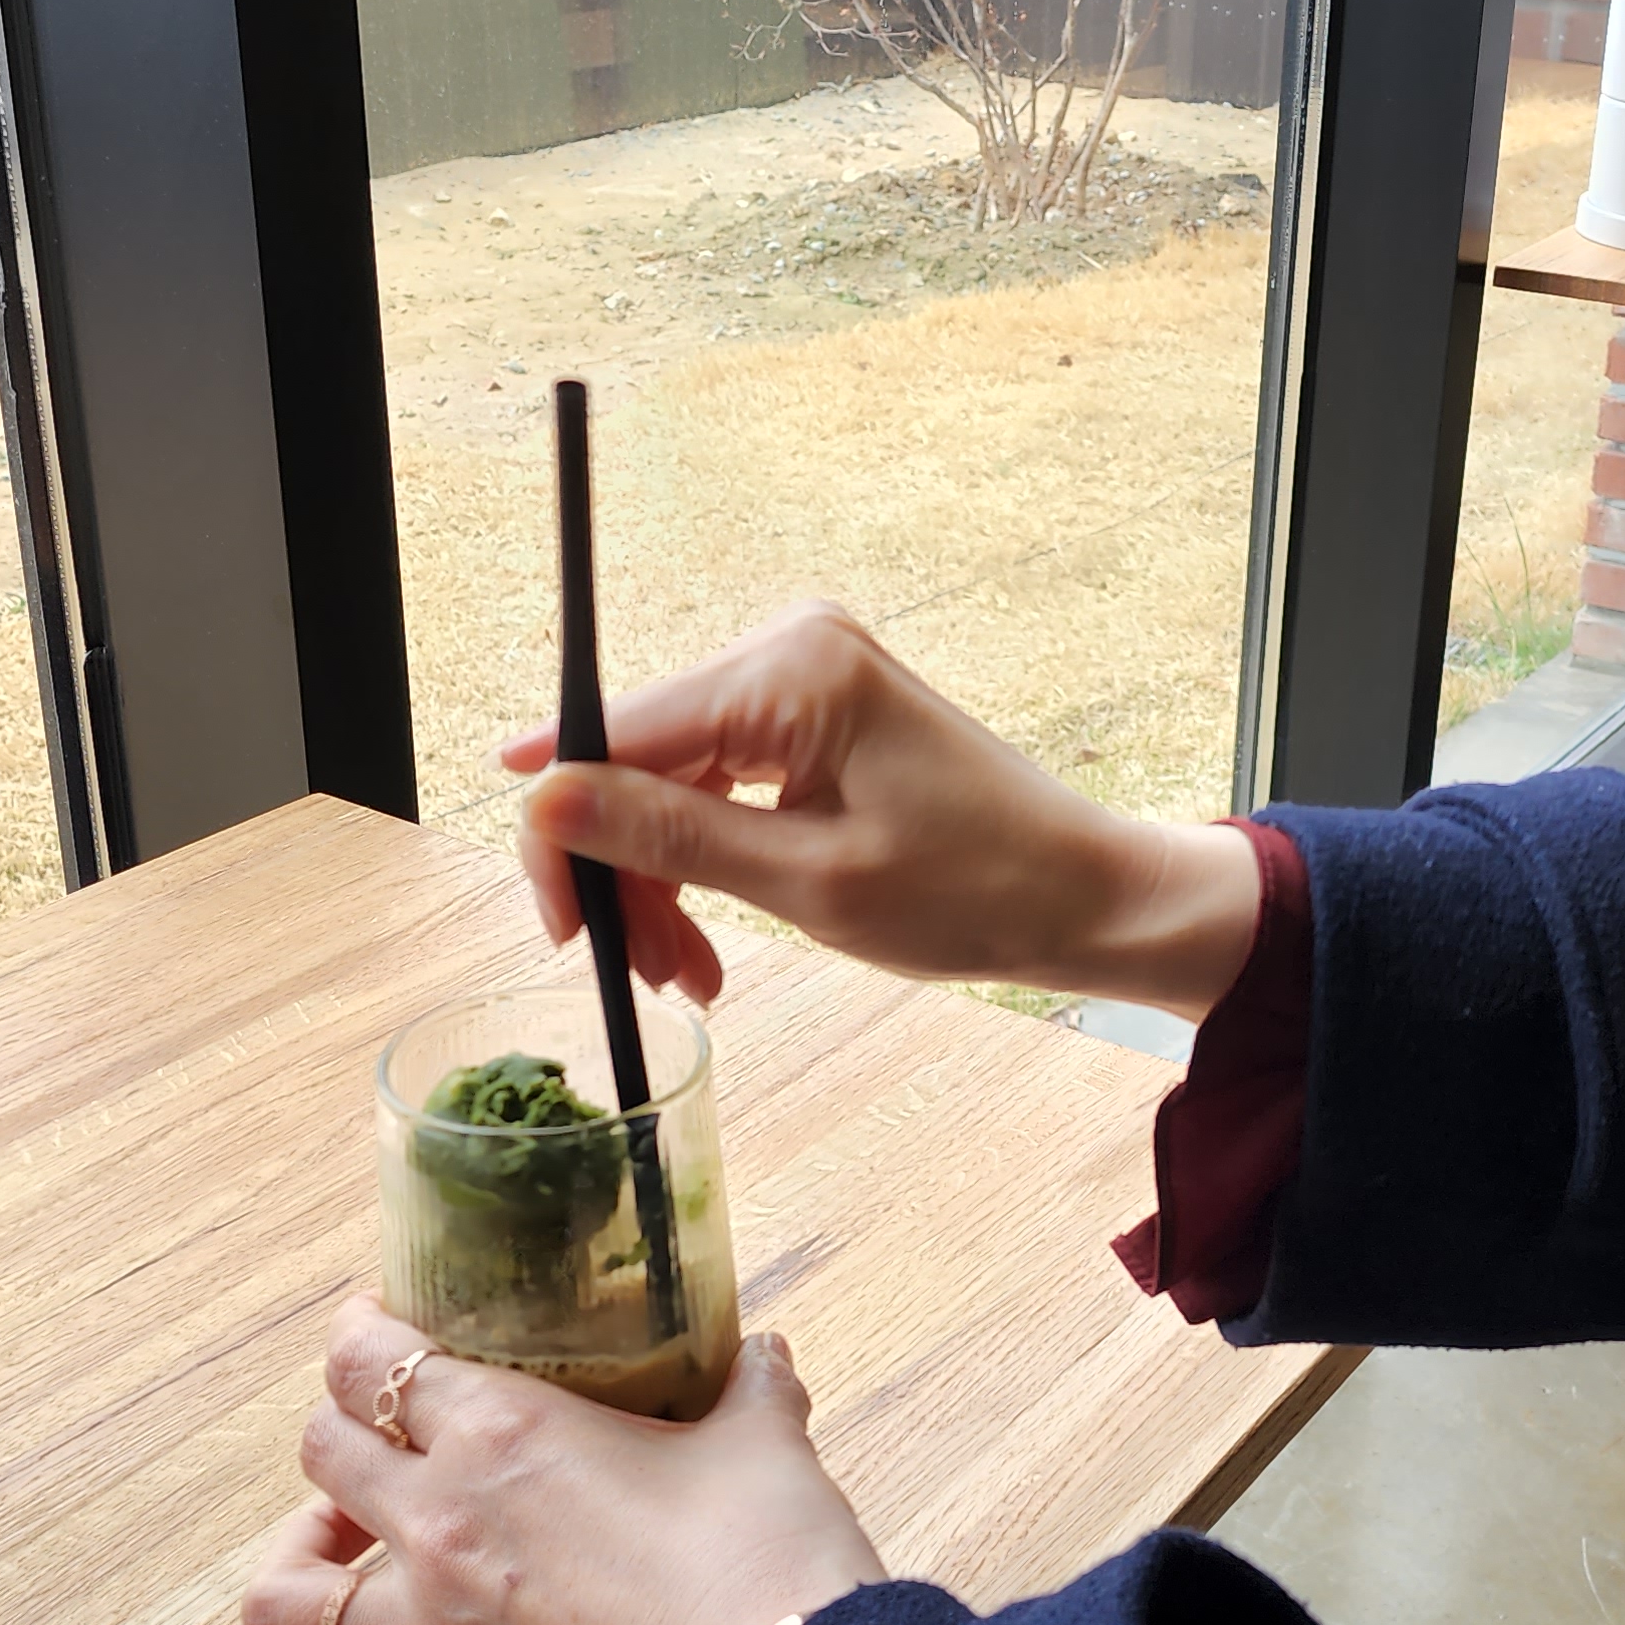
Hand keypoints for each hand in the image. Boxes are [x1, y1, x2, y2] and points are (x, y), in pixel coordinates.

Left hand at [238, 1297, 886, 1624]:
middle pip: (320, 1456)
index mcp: (502, 1435)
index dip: (360, 1338)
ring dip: (293, 1575)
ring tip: (329, 1572)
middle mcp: (438, 1531)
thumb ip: (751, 1388)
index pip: (371, 1360)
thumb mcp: (766, 1444)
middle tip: (383, 1454)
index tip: (378, 1334)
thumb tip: (765, 1356)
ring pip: (279, 1604)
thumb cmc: (774, 1566)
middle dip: (340, 1443)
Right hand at [503, 601, 1261, 1019]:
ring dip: (666, 882)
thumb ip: (667, 838)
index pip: (616, 734)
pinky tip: (713, 942)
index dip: (564, 831)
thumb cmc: (972, 892)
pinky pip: (721, 785)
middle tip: (641, 974)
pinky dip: (708, 864)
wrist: (1083, 897)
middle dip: (627, 873)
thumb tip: (541, 804)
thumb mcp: (805, 882)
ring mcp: (805, 678)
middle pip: (639, 759)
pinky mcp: (818, 715)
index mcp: (790, 669)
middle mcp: (790, 647)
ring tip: (690, 977)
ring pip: (672, 783)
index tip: (559, 924)